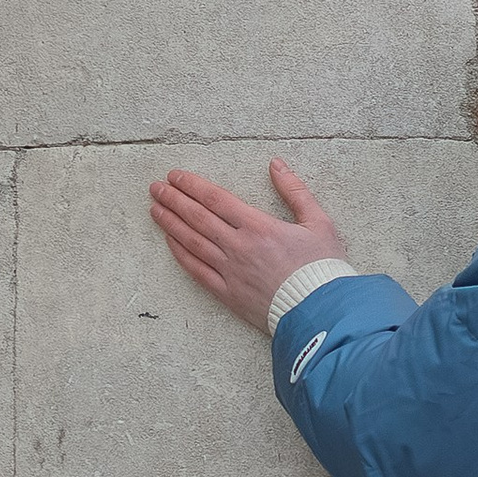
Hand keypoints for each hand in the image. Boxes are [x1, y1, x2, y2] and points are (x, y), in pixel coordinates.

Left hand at [147, 159, 345, 331]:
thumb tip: (277, 165)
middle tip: (156, 188)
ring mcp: (230, 271)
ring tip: (155, 209)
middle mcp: (238, 246)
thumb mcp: (319, 222)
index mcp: (259, 226)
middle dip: (174, 200)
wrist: (321, 312)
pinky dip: (181, 254)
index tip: (175, 176)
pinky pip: (197, 271)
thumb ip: (295, 191)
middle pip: (197, 217)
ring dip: (171, 223)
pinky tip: (170, 242)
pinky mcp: (227, 294)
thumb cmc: (322, 267)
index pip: (216, 199)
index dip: (192, 185)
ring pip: (192, 242)